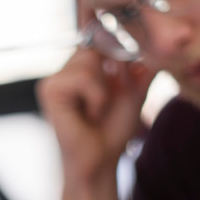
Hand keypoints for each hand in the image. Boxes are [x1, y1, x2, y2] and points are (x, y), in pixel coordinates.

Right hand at [37, 47, 153, 199]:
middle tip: (106, 103)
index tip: (114, 58)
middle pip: (96, 46)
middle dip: (112, 74)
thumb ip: (142, 68)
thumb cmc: (112, 132)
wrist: (101, 161)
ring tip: (95, 111)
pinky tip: (87, 115)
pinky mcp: (49, 90)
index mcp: (83, 67)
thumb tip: (150, 49)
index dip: (109, 45)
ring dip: (103, 89)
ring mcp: (55, 79)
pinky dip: (95, 97)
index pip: (99, 38)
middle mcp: (67, 69)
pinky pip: (82, 77)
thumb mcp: (135, 93)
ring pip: (90, 59)